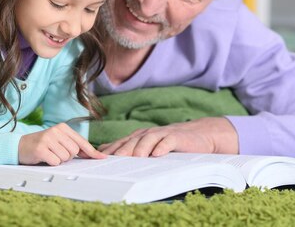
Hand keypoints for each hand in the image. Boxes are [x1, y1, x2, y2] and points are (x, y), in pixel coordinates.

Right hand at [18, 123, 105, 165]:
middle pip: (74, 152)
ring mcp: (48, 139)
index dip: (92, 151)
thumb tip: (93, 154)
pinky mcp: (41, 148)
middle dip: (68, 157)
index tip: (102, 157)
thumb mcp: (59, 141)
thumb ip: (74, 146)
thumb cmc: (43, 145)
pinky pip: (55, 162)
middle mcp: (56, 131)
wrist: (20, 146)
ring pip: (65, 158)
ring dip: (59, 160)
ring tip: (50, 154)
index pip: (81, 141)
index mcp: (63, 128)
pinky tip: (44, 157)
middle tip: (56, 153)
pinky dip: (51, 163)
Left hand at [98, 117, 238, 156]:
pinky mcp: (176, 137)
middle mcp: (147, 134)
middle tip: (113, 161)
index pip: (120, 144)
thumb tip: (104, 151)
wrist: (197, 135)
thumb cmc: (168, 143)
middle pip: (131, 142)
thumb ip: (128, 148)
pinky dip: (162, 147)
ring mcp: (161, 134)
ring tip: (135, 159)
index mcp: (137, 137)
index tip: (98, 160)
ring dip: (140, 149)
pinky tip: (157, 154)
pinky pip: (168, 141)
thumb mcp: (147, 145)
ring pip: (147, 140)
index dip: (109, 151)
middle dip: (121, 151)